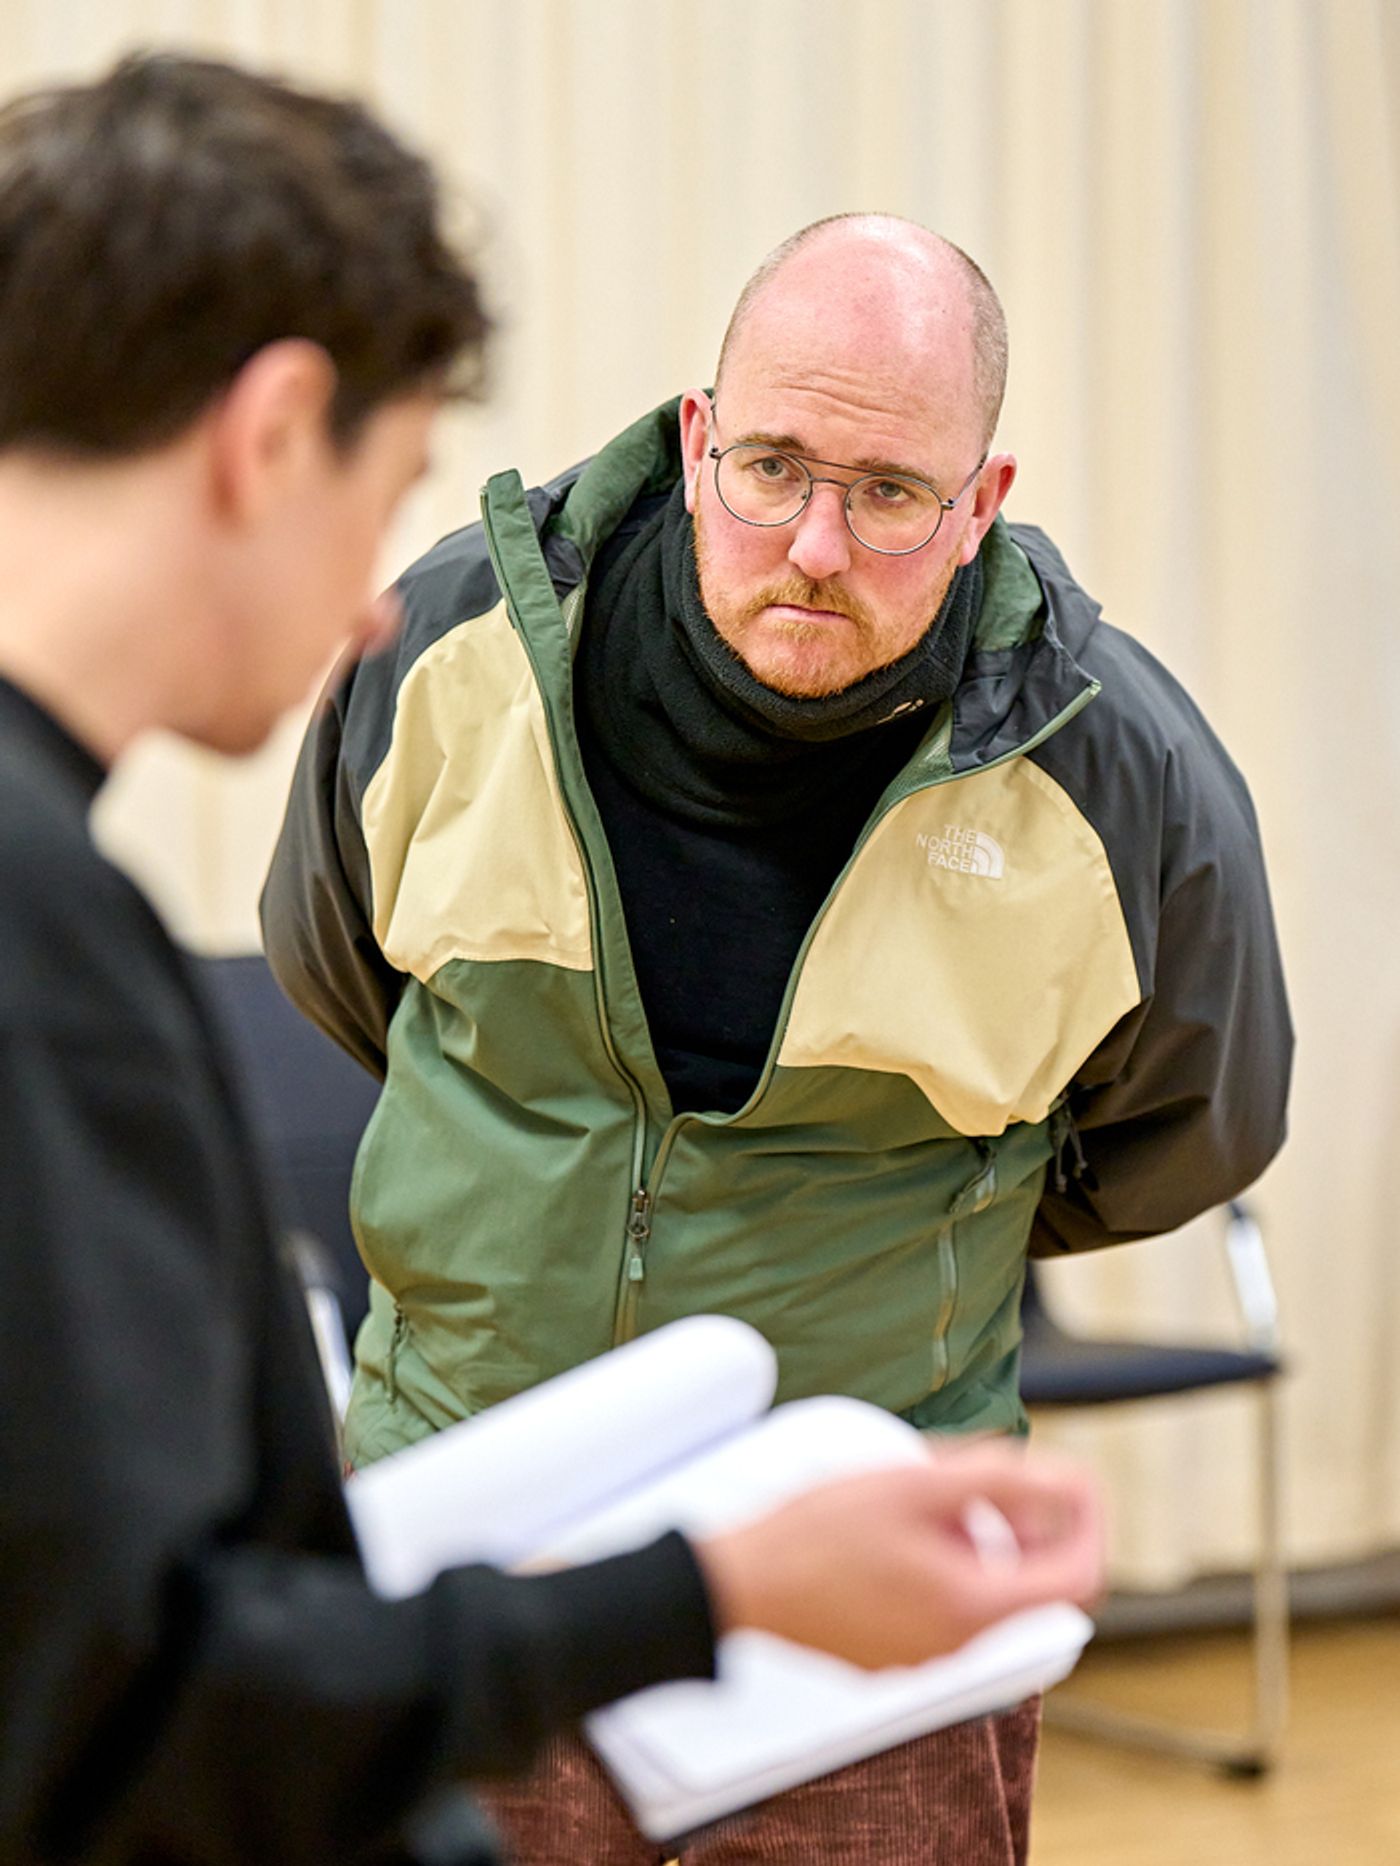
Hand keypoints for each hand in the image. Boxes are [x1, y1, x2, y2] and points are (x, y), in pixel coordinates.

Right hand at [694, 1441, 1102, 1670]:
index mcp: (974, 1608)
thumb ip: (1000, 1481)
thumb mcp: (916, 1483)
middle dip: (1028, 1523)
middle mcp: (957, 1646)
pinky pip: (942, 1606)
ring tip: (933, 1491)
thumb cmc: (819, 1531)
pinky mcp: (888, 1652)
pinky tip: (898, 1527)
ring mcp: (921, 1656)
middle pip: (1031, 1585)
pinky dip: (943, 1563)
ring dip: (981, 1539)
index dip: (1088, 1523)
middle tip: (992, 1472)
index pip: (1078, 1577)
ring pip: (984, 1593)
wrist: (738, 1583)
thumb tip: (1063, 1484)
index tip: (1072, 1480)